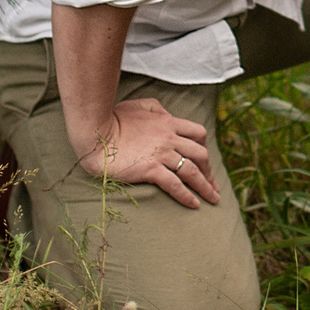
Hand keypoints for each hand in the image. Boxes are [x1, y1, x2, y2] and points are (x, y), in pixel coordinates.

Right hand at [71, 97, 218, 206]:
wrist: (96, 132)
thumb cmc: (112, 118)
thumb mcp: (138, 105)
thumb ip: (155, 107)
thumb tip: (165, 113)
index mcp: (168, 122)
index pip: (198, 134)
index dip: (205, 148)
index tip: (206, 162)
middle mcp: (170, 138)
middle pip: (201, 154)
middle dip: (210, 171)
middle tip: (214, 185)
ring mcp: (161, 154)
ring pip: (192, 171)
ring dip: (206, 186)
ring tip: (213, 199)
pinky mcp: (150, 169)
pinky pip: (175, 184)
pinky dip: (187, 196)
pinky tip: (194, 205)